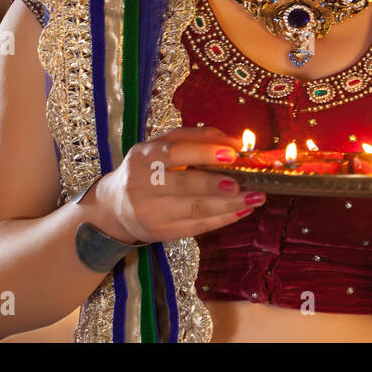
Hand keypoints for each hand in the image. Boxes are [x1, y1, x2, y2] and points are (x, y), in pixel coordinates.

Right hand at [91, 126, 265, 243]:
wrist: (114, 206)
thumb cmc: (147, 168)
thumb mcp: (162, 146)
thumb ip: (196, 138)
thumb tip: (233, 140)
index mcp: (143, 157)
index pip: (174, 153)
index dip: (204, 152)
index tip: (232, 153)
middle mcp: (142, 186)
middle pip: (185, 185)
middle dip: (217, 185)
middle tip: (244, 183)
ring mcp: (150, 213)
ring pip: (195, 210)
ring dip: (230, 205)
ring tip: (256, 197)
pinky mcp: (160, 233)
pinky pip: (197, 227)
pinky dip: (223, 219)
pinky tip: (242, 210)